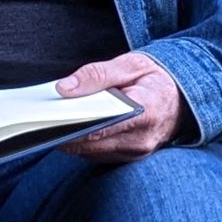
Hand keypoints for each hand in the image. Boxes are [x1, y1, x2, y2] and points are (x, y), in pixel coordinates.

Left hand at [56, 52, 186, 161]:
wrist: (182, 97)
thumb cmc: (155, 77)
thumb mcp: (130, 64)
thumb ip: (97, 75)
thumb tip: (64, 88)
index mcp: (146, 113)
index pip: (101, 126)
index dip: (71, 124)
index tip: (47, 117)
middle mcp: (141, 140)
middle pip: (91, 143)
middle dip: (64, 132)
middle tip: (38, 119)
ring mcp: (136, 153)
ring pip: (91, 152)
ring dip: (70, 139)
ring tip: (48, 120)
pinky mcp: (129, 157)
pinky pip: (98, 154)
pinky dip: (82, 142)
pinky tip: (66, 127)